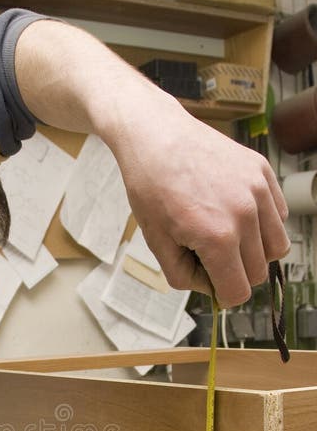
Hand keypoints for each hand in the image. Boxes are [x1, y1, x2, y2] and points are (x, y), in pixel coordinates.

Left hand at [103, 92, 289, 308]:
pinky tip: (234, 212)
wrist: (156, 136)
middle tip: (208, 254)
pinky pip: (279, 215)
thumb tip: (212, 288)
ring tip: (225, 234)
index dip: (222, 294)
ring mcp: (258, 190)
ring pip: (276, 246)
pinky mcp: (263, 172)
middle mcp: (245, 214)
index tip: (210, 281)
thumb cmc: (151, 188)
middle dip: (235, 273)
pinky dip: (262, 223)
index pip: (238, 292)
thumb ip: (185, 277)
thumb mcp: (157, 243)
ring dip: (254, 251)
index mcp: (217, 238)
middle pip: (258, 273)